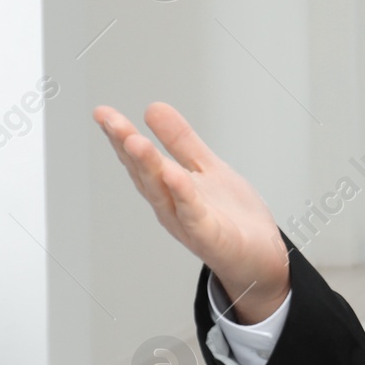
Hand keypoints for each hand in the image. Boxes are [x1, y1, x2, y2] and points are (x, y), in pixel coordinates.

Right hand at [93, 102, 289, 322]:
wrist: (262, 257)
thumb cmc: (232, 217)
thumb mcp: (206, 168)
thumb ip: (181, 142)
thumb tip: (153, 108)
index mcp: (168, 188)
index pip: (140, 160)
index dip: (120, 136)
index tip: (102, 112)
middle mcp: (171, 206)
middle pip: (145, 174)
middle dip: (127, 146)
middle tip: (110, 121)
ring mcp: (188, 223)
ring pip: (164, 193)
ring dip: (149, 167)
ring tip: (135, 141)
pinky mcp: (211, 238)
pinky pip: (194, 216)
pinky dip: (184, 197)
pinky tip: (175, 177)